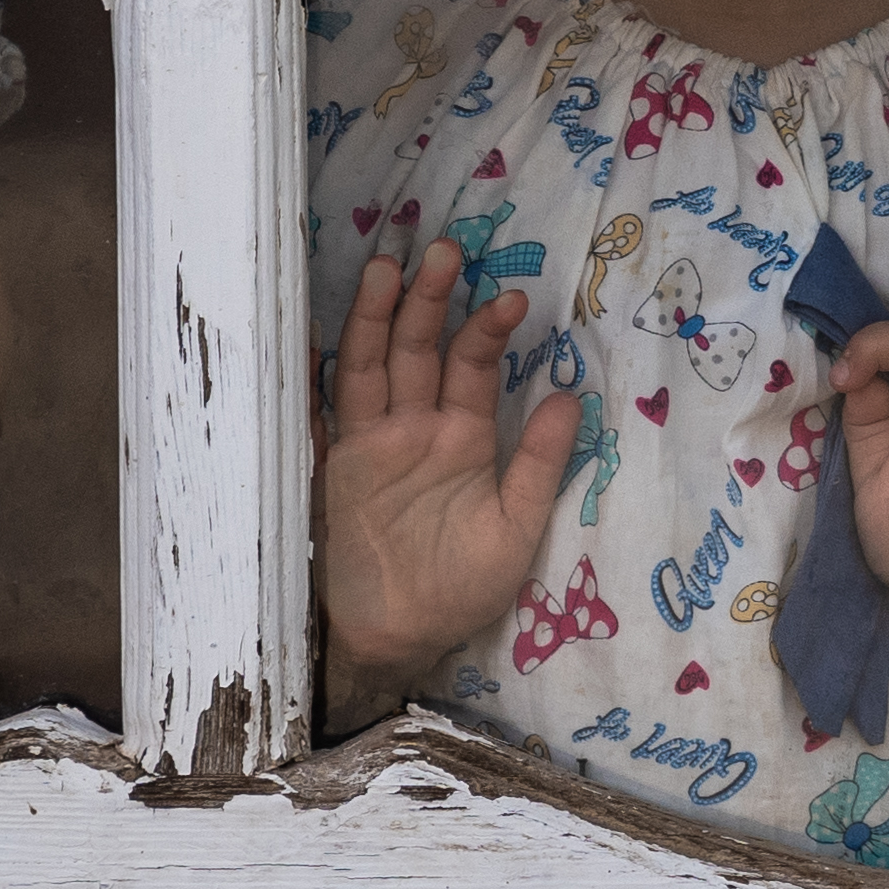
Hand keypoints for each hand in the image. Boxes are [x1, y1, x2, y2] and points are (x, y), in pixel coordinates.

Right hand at [318, 238, 583, 687]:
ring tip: (389, 267)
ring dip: (379, 317)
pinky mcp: (333, 467)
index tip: (513, 299)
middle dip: (430, 300)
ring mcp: (371, 443)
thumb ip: (538, 465)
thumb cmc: (462, 590)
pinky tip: (318, 327)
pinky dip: (322, 368)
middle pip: (419, 349)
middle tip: (444, 249)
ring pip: (372, 364)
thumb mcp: (516, 529)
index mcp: (463, 438)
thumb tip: (570, 396)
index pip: (472, 366)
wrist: (399, 640)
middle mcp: (415, 429)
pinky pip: (327, 408)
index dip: (487, 330)